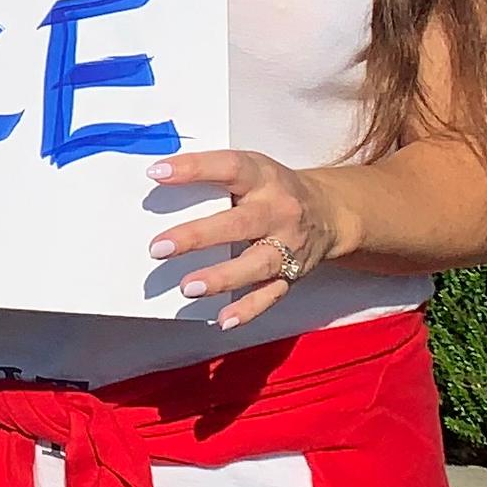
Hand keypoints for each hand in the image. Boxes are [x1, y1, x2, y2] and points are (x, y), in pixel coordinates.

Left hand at [150, 149, 346, 330]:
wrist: (330, 213)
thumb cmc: (274, 189)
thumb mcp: (253, 170)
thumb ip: (215, 175)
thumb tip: (158, 178)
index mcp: (264, 177)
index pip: (229, 167)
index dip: (194, 168)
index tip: (157, 173)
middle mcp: (278, 211)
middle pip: (240, 223)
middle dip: (198, 236)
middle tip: (159, 247)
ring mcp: (288, 246)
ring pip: (256, 264)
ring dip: (221, 277)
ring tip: (187, 287)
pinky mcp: (293, 274)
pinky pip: (270, 295)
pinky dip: (248, 310)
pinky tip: (223, 319)